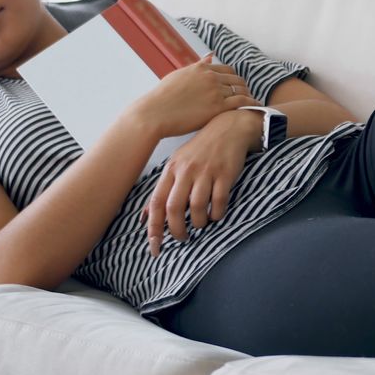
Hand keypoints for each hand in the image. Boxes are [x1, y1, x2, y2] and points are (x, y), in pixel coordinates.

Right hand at [126, 52, 261, 139]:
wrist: (155, 113)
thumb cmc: (162, 97)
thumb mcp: (179, 75)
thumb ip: (197, 66)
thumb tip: (210, 55)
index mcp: (201, 69)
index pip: (227, 70)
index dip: (234, 79)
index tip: (237, 87)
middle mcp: (210, 77)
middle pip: (237, 80)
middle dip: (244, 87)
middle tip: (248, 96)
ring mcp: (215, 91)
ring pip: (241, 90)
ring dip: (249, 96)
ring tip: (253, 103)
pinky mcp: (218, 107)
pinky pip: (242, 102)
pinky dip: (251, 104)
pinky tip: (255, 109)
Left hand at [139, 109, 258, 256]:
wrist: (229, 128)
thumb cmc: (201, 150)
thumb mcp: (178, 164)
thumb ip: (163, 189)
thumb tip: (144, 216)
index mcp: (171, 169)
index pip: (157, 203)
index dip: (154, 227)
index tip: (155, 247)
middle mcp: (186, 171)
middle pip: (174, 208)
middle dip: (177, 230)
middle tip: (183, 238)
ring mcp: (206, 172)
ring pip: (197, 207)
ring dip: (199, 222)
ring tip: (202, 224)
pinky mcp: (225, 174)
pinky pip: (219, 201)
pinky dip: (217, 213)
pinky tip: (216, 214)